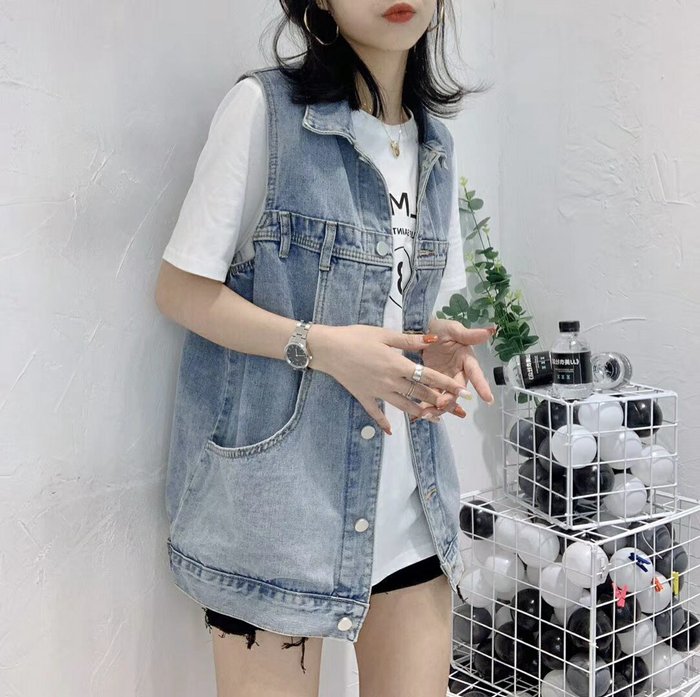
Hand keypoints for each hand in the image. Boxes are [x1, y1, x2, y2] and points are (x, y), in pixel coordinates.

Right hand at [307, 323, 471, 434]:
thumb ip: (409, 339)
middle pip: (419, 393)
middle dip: (439, 401)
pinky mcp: (363, 396)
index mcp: (397, 363)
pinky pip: (375, 413)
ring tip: (434, 419)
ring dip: (419, 413)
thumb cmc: (355, 336)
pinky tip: (390, 431)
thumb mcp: (384, 333)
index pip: (427, 376)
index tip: (462, 392)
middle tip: (455, 409)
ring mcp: (377, 391)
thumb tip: (433, 339)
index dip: (447, 384)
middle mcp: (390, 381)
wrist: (327, 348)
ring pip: (403, 405)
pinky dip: (383, 423)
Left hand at [410, 319, 496, 420]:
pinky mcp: (433, 382)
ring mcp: (445, 379)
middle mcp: (458, 372)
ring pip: (445, 397)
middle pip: (458, 390)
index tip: (488, 399)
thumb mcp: (454, 329)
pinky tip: (419, 413)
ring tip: (426, 414)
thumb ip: (469, 334)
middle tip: (440, 404)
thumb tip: (491, 330)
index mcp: (466, 360)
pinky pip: (432, 396)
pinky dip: (427, 405)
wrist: (422, 329)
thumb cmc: (440, 328)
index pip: (476, 373)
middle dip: (450, 399)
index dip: (482, 386)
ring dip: (438, 407)